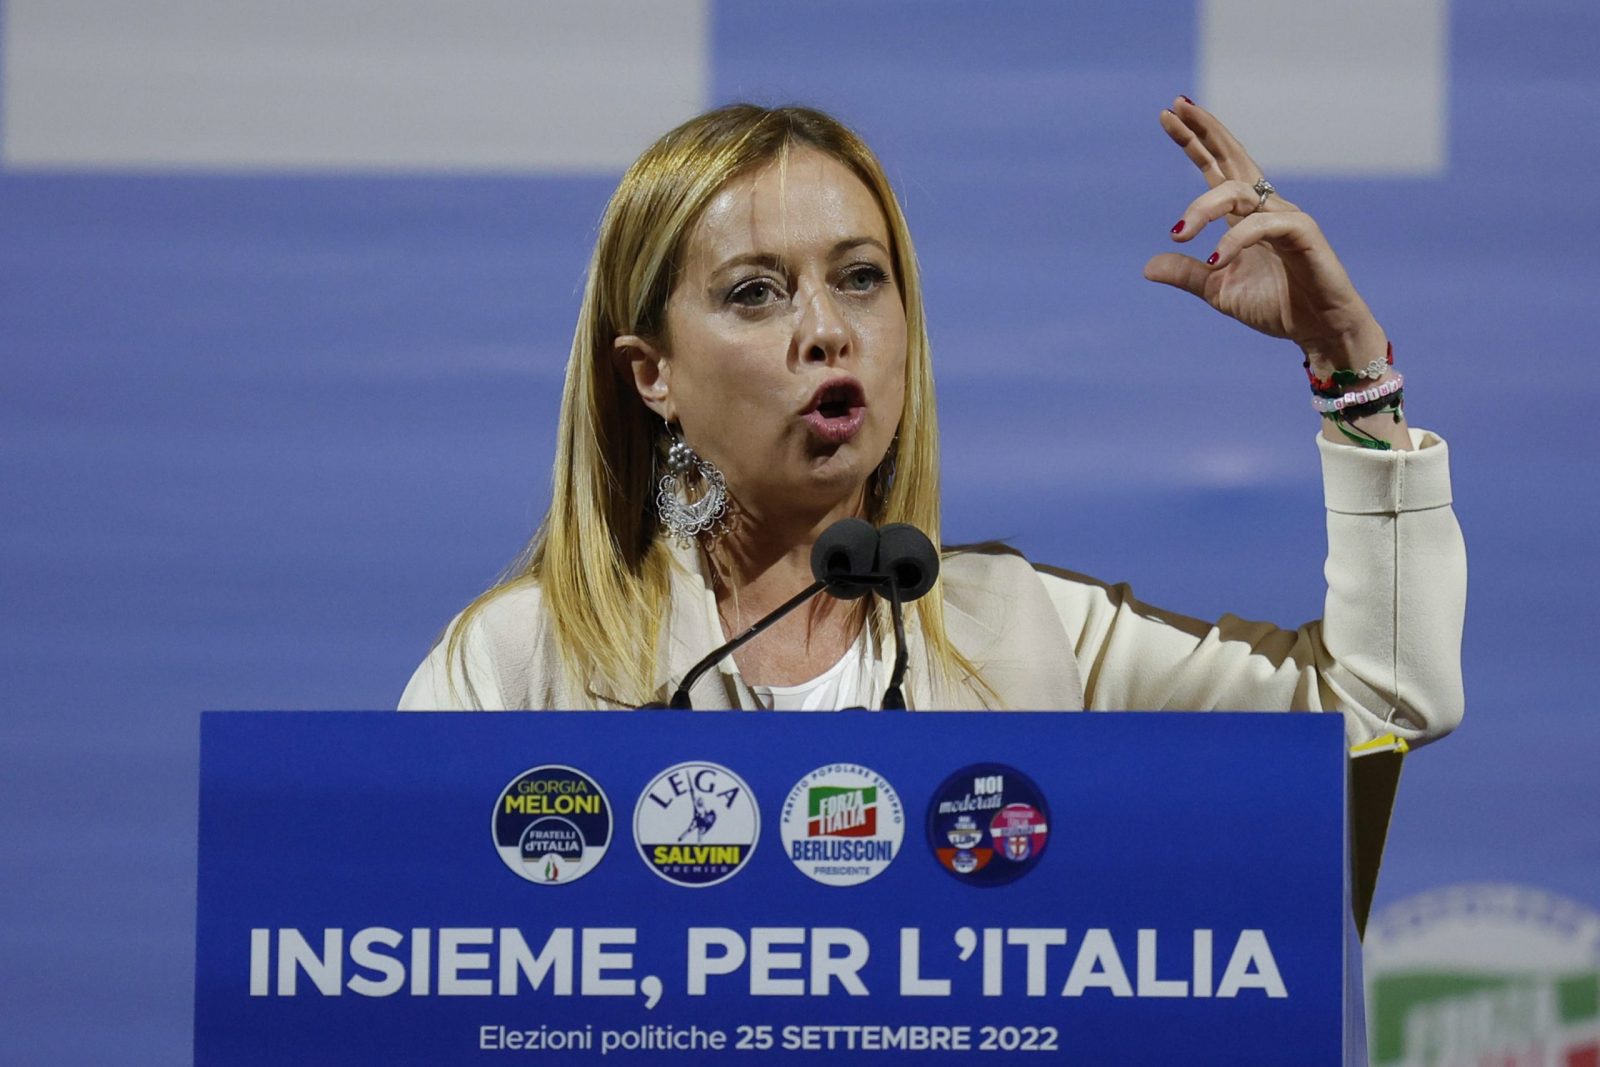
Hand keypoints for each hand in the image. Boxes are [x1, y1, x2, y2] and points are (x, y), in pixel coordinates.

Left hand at [1143, 97, 1384, 370]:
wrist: (1318, 331)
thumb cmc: (1276, 305)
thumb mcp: (1219, 290)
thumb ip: (1187, 275)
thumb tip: (1148, 267)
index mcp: (1243, 215)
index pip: (1215, 168)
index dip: (1194, 141)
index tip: (1168, 114)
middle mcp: (1264, 207)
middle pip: (1232, 158)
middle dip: (1204, 131)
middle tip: (1175, 108)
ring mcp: (1285, 216)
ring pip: (1238, 192)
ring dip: (1202, 208)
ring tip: (1180, 233)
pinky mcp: (1304, 232)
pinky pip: (1263, 225)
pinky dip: (1234, 240)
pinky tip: (1215, 260)